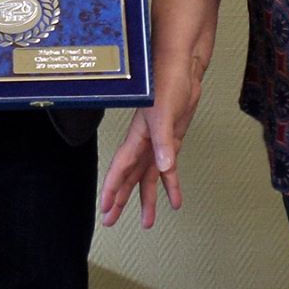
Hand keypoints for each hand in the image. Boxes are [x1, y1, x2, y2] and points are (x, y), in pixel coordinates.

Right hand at [100, 59, 200, 227]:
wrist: (182, 67)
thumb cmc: (168, 82)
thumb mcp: (166, 113)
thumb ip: (164, 142)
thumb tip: (164, 169)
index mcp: (138, 137)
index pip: (121, 167)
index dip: (113, 188)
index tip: (106, 208)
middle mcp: (144, 142)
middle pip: (129, 177)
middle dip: (120, 199)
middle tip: (110, 221)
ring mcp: (158, 142)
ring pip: (148, 177)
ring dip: (146, 198)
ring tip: (147, 222)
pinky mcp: (171, 139)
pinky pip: (168, 168)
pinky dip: (171, 184)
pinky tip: (175, 199)